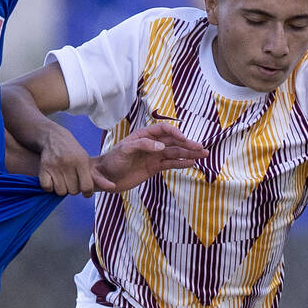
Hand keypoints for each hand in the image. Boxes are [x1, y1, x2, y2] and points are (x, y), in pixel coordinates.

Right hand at [36, 121, 103, 195]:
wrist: (53, 137)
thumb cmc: (72, 151)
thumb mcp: (86, 160)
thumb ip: (97, 176)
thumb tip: (112, 187)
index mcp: (81, 161)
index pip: (87, 186)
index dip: (87, 192)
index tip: (85, 191)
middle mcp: (68, 163)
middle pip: (73, 191)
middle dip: (73, 189)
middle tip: (72, 182)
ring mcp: (55, 166)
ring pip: (61, 191)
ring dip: (62, 189)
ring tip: (63, 181)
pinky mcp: (43, 168)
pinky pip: (47, 188)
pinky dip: (49, 187)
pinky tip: (52, 181)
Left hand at [92, 123, 206, 192]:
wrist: (105, 177)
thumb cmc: (112, 160)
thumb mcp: (125, 150)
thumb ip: (142, 146)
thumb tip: (161, 146)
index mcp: (144, 136)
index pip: (164, 130)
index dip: (175, 133)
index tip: (184, 140)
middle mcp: (151, 144)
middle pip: (173, 142)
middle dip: (188, 144)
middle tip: (202, 148)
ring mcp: (154, 156)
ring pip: (175, 153)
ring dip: (189, 153)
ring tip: (203, 155)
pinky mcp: (154, 167)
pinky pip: (170, 164)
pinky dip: (181, 163)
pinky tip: (192, 163)